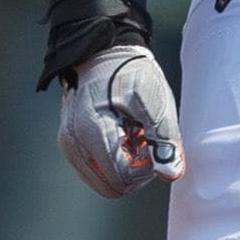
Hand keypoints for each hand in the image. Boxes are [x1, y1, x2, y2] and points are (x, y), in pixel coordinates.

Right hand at [57, 43, 182, 197]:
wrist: (104, 53)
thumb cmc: (131, 74)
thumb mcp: (155, 102)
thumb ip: (165, 139)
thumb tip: (170, 174)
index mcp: (92, 131)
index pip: (121, 178)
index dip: (144, 170)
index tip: (152, 144)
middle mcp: (72, 143)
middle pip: (111, 187)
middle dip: (133, 172)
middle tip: (144, 141)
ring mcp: (68, 145)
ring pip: (103, 182)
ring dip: (123, 166)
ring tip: (132, 135)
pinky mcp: (70, 145)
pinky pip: (96, 171)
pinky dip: (112, 160)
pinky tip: (121, 136)